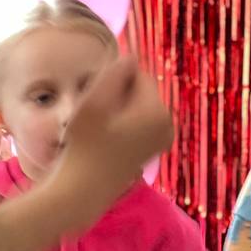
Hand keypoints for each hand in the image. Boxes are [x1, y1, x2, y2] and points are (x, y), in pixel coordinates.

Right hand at [56, 57, 173, 206]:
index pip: (137, 74)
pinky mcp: (152, 149)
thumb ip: (114, 74)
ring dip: (117, 109)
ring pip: (136, 106)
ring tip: (98, 127)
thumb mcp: (93, 104)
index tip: (95, 99)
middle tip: (95, 115)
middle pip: (139, 90)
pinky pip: (137, 122)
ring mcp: (163, 139)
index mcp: (159, 111)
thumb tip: (132, 58)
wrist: (82, 192)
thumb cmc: (84, 147)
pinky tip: (104, 138)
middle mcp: (168, 124)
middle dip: (117, 95)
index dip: (113, 81)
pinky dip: (121, 123)